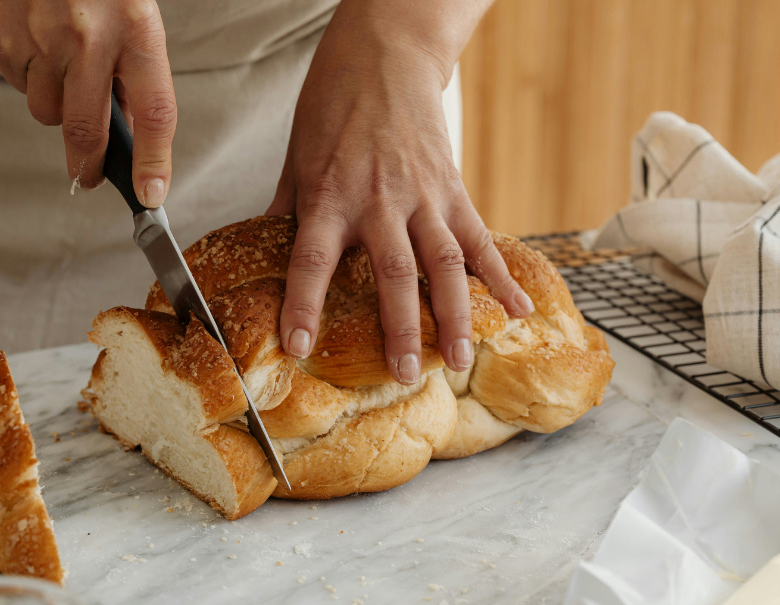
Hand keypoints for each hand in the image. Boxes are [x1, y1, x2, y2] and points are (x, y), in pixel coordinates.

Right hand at [0, 0, 175, 204]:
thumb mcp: (133, 10)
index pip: (154, 112)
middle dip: (87, 165)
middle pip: (86, 129)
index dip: (154, 161)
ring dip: (56, 108)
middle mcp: (87, 35)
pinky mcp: (2, 36)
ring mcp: (40, 37)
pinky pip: (17, 85)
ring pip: (46, 112)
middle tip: (87, 175)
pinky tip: (38, 46)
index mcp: (135, 26)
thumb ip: (132, 68)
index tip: (151, 195)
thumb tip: (129, 127)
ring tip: (64, 70)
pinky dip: (29, 78)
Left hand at [268, 0, 533, 384]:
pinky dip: (501, 276)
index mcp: (330, 196)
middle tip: (402, 374)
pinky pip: (480, 238)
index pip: (311, 260)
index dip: (304, 306)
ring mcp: (423, 197)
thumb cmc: (332, 105)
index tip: (300, 346)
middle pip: (393, 272)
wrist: (385, 55)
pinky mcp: (453, 190)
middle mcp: (379, 201)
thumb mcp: (295, 158)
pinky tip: (518, 310)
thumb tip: (261, 256)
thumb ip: (285, 213)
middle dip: (399, 327)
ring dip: (456, 315)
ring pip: (445, 263)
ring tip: (460, 359)